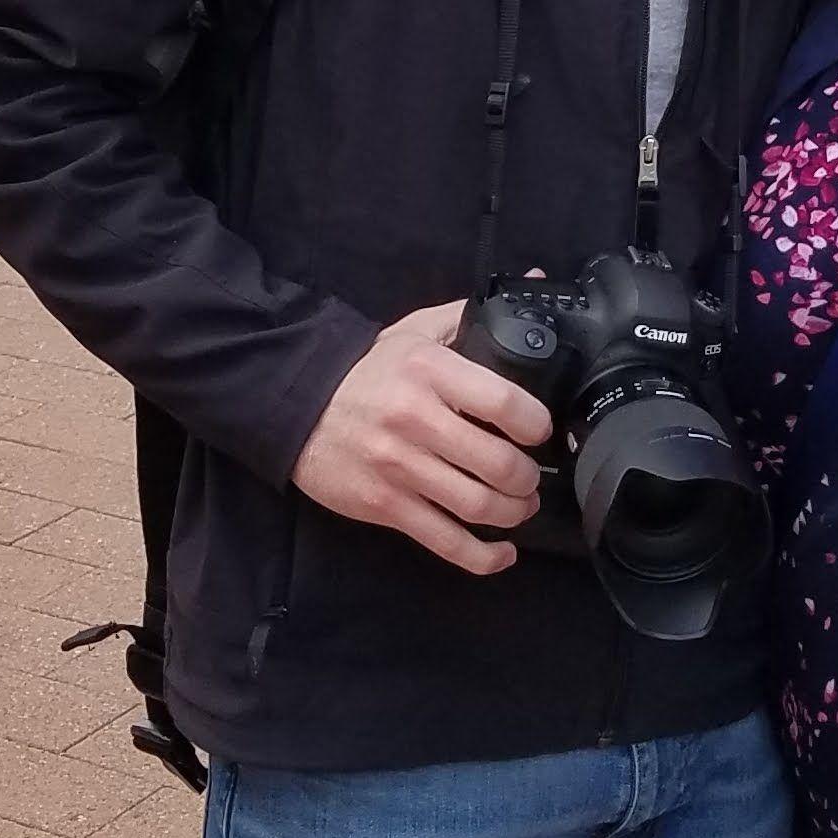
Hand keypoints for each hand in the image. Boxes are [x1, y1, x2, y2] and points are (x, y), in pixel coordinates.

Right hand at [290, 302, 552, 575]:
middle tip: (530, 476)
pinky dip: (484, 557)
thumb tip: (535, 281)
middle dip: (528, 478)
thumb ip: (471, 315)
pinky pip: (446, 541)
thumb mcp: (415, 331)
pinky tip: (502, 553)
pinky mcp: (384, 505)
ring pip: (478, 507)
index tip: (540, 432)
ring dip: (513, 513)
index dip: (537, 425)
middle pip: (499, 465)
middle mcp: (416, 420)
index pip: (505, 404)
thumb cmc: (367, 370)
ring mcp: (400, 467)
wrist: (296, 404)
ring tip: (519, 505)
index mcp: (430, 372)